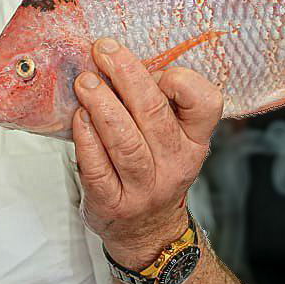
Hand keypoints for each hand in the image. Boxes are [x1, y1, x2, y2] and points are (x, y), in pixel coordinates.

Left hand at [71, 38, 222, 268]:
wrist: (147, 231)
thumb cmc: (155, 171)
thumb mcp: (172, 140)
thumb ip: (158, 103)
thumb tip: (121, 58)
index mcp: (195, 141)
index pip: (206, 104)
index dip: (181, 80)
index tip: (156, 66)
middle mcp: (175, 164)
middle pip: (154, 114)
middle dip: (127, 76)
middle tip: (103, 52)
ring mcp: (144, 187)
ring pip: (125, 141)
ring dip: (102, 106)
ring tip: (86, 82)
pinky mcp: (112, 202)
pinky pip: (97, 167)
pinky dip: (85, 139)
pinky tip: (78, 118)